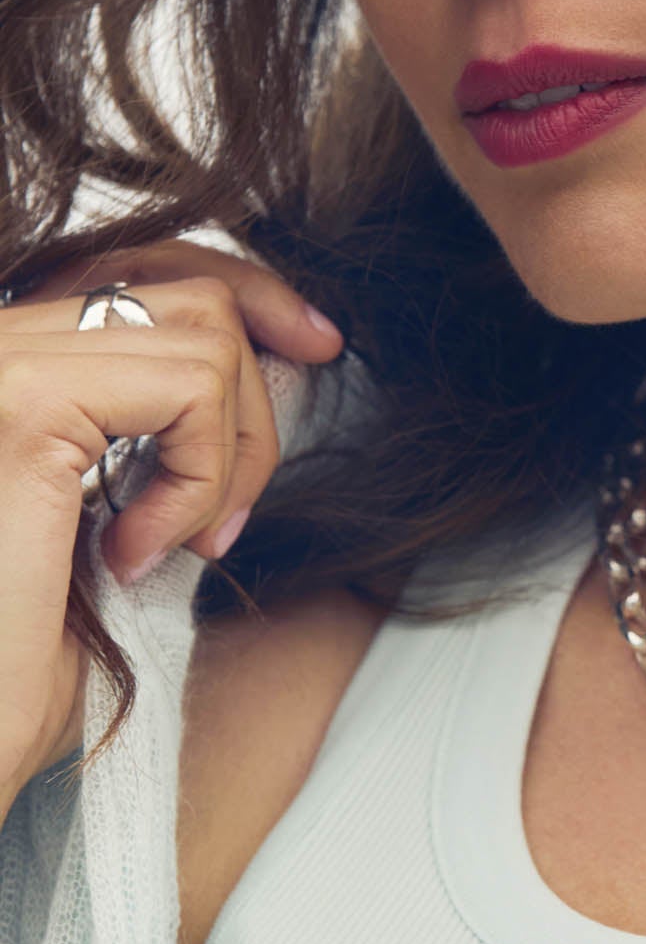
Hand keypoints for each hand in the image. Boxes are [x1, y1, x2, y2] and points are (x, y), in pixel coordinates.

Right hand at [0, 237, 342, 798]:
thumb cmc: (9, 673)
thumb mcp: (114, 519)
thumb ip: (160, 434)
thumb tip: (271, 360)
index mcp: (11, 367)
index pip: (145, 269)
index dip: (249, 292)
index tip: (318, 342)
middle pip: (190, 289)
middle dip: (254, 403)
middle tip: (227, 526)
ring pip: (205, 330)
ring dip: (229, 454)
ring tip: (178, 547)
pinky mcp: (19, 399)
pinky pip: (189, 386)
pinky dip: (201, 475)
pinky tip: (138, 553)